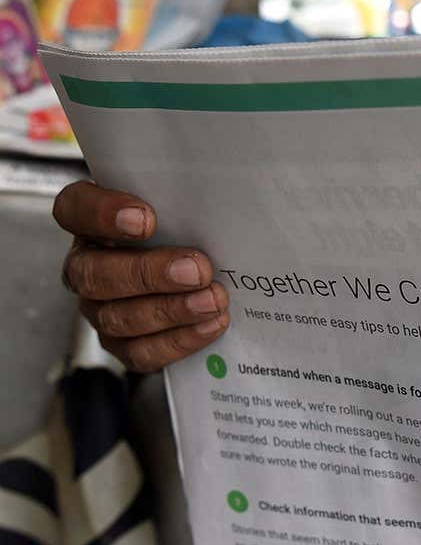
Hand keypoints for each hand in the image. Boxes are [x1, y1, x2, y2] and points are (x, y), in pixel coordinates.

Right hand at [53, 181, 229, 371]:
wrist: (199, 273)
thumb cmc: (183, 231)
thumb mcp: (180, 207)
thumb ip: (184, 199)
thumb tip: (221, 193)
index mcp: (92, 222)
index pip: (75, 208)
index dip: (102, 214)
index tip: (145, 218)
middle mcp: (87, 266)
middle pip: (93, 273)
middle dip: (148, 273)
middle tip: (197, 269)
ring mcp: (99, 308)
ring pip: (116, 317)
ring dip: (170, 310)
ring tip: (212, 300)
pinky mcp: (122, 343)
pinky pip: (140, 350)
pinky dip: (178, 340)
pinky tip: (210, 323)